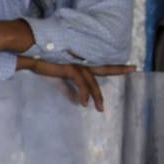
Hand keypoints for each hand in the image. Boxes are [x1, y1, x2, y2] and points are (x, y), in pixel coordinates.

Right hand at [17, 57, 134, 111]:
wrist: (30, 54)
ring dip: (97, 96)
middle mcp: (80, 61)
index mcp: (79, 61)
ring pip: (92, 82)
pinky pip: (81, 84)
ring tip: (100, 109)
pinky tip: (84, 103)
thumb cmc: (41, 60)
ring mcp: (76, 65)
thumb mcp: (58, 73)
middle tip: (134, 69)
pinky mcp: (70, 69)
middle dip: (119, 69)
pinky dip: (84, 94)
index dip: (114, 66)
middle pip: (104, 68)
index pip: (100, 65)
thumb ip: (68, 81)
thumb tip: (75, 95)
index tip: (129, 65)